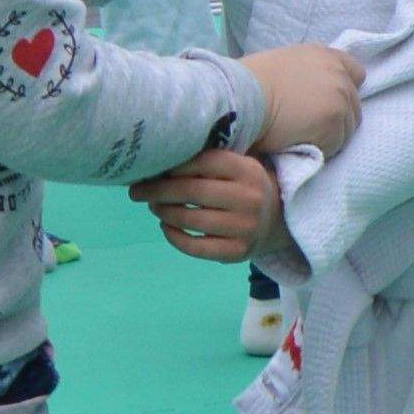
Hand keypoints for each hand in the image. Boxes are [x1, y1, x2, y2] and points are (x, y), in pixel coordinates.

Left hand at [135, 145, 277, 262]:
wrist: (276, 219)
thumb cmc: (243, 186)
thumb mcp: (235, 167)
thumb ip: (206, 163)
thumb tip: (158, 163)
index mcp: (247, 170)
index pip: (203, 162)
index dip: (174, 166)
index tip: (152, 168)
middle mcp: (249, 198)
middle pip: (192, 191)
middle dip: (158, 191)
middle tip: (137, 191)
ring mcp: (244, 227)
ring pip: (190, 219)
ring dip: (163, 212)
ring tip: (153, 206)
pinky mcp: (236, 252)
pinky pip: (195, 247)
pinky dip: (174, 236)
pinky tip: (166, 226)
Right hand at [241, 38, 360, 155]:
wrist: (242, 96)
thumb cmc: (248, 83)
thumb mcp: (282, 65)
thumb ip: (305, 75)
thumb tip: (309, 96)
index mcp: (324, 56)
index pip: (356, 73)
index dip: (345, 90)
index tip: (328, 105)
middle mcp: (337, 73)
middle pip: (353, 107)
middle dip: (335, 120)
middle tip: (307, 129)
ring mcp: (340, 96)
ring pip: (346, 129)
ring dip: (327, 138)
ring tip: (299, 137)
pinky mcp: (335, 121)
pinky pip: (334, 145)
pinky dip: (319, 150)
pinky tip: (298, 144)